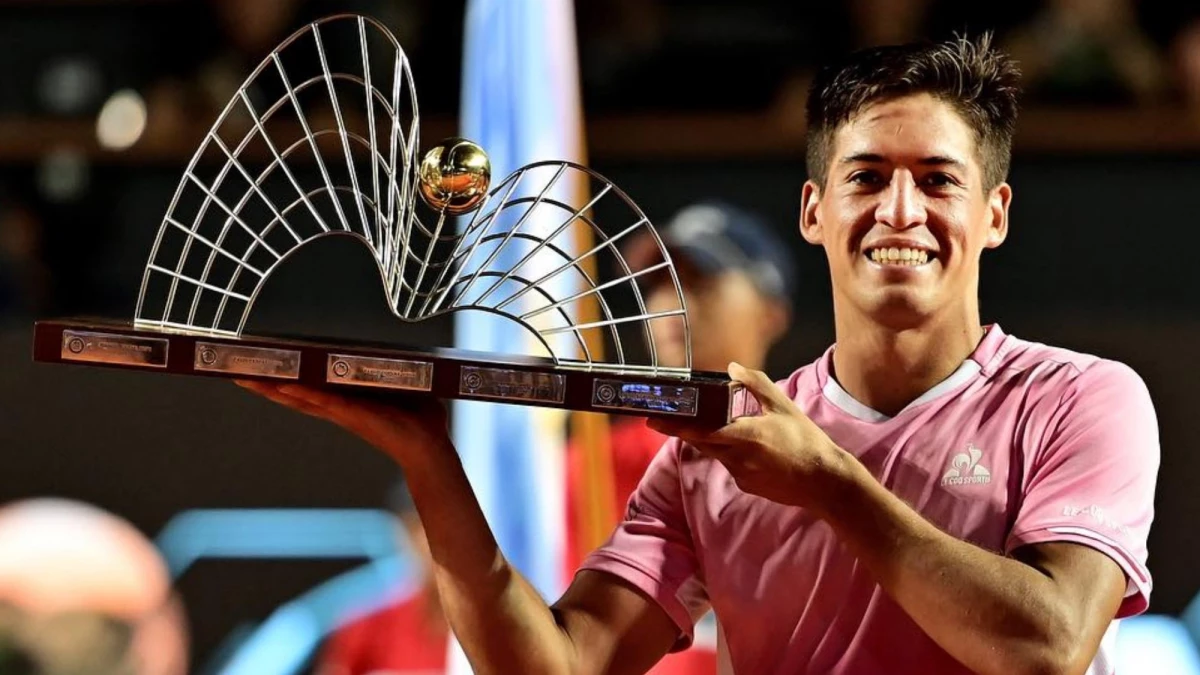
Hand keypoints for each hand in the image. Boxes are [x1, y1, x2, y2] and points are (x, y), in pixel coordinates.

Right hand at [234, 380, 453, 466]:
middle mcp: (338, 410)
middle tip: (236, 373)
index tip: (261, 372)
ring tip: (245, 378)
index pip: (307, 392)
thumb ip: (394, 375)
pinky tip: (282, 385)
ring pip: (300, 398)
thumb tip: (402, 356)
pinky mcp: (355, 414)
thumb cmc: (421, 421)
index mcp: (346, 404)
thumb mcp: (402, 389)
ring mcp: (343, 413)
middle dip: (264, 385)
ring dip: (272, 387)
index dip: (283, 382)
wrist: (431, 447)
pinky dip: (303, 392)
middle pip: (293, 395)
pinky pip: (324, 401)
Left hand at [647, 363, 851, 511]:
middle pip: (702, 442)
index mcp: (747, 435)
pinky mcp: (746, 485)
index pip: (702, 431)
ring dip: (715, 441)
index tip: (655, 420)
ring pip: (717, 453)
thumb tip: (732, 367)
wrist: (825, 482)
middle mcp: (739, 457)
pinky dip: (733, 455)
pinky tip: (755, 451)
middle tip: (671, 419)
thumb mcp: (784, 407)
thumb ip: (756, 384)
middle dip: (687, 431)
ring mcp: (741, 474)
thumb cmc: (807, 441)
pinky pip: (731, 466)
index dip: (676, 427)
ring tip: (734, 429)